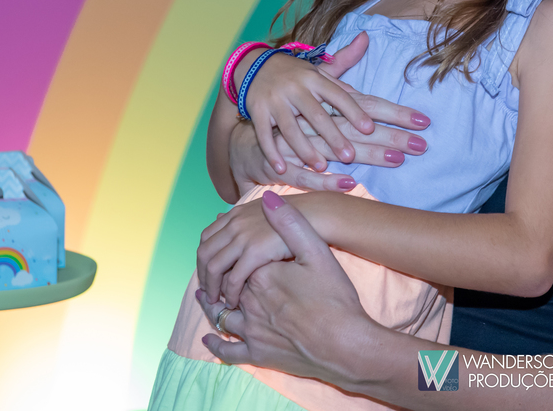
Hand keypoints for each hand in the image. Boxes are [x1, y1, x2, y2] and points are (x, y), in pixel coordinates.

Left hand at [197, 191, 375, 386]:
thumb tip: (269, 199)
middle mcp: (249, 301)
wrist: (345, 342)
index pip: (236, 261)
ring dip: (211, 306)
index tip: (237, 253)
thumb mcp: (317, 253)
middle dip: (218, 280)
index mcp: (260, 274)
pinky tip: (209, 340)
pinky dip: (215, 344)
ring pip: (220, 316)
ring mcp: (250, 330)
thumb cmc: (335, 297)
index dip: (234, 258)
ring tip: (207, 299)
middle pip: (224, 286)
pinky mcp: (256, 354)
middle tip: (216, 276)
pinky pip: (226, 349)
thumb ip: (291, 223)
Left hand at [198, 197, 294, 306]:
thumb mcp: (271, 215)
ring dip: (211, 287)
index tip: (208, 274)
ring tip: (216, 302)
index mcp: (236, 215)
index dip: (204, 259)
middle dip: (204, 277)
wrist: (322, 219)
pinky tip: (234, 303)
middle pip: (205, 254)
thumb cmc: (302, 222)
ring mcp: (244, 238)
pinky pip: (232, 278)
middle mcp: (235, 225)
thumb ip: (244, 219)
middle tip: (209, 293)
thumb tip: (219, 218)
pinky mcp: (255, 253)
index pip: (206, 239)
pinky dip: (229, 292)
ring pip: (214, 268)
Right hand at [240, 33, 430, 172]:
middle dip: (334, 136)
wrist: (253, 65)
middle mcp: (295, 88)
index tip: (370, 128)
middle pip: (317, 115)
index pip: (338, 95)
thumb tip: (366, 41)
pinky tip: (281, 169)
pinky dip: (272, 152)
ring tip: (322, 167)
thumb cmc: (295, 73)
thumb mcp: (317, 67)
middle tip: (350, 156)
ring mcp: (274, 100)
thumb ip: (344, 61)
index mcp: (314, 78)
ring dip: (306, 149)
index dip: (354, 111)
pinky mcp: (257, 111)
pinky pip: (264, 135)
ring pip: (291, 128)